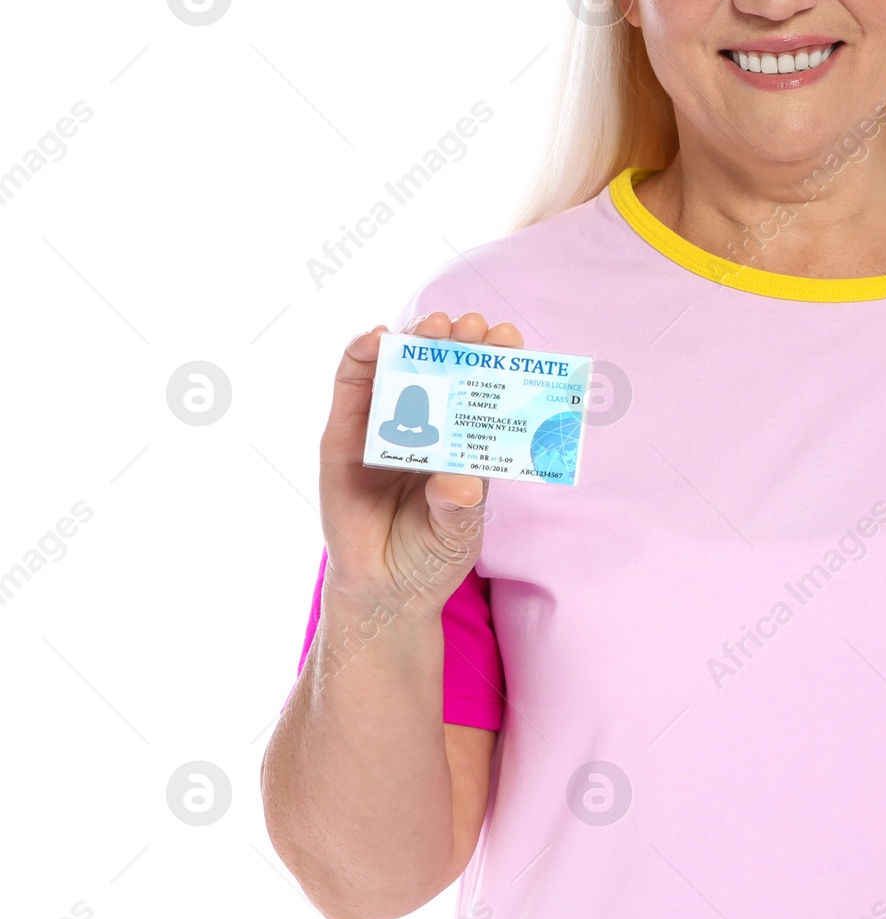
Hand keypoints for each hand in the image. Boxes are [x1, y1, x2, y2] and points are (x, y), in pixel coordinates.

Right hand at [317, 310, 523, 615]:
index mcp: (467, 439)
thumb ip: (458, 508)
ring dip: (414, 339)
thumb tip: (459, 482)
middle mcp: (428, 424)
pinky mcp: (344, 435)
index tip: (508, 338)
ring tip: (432, 327)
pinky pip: (350, 388)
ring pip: (400, 368)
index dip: (496, 359)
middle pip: (445, 368)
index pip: (485, 388)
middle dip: (459, 342)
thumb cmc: (431, 557)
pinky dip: (359, 357)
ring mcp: (384, 426)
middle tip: (472, 327)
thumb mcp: (457, 535)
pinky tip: (374, 339)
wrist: (381, 591)